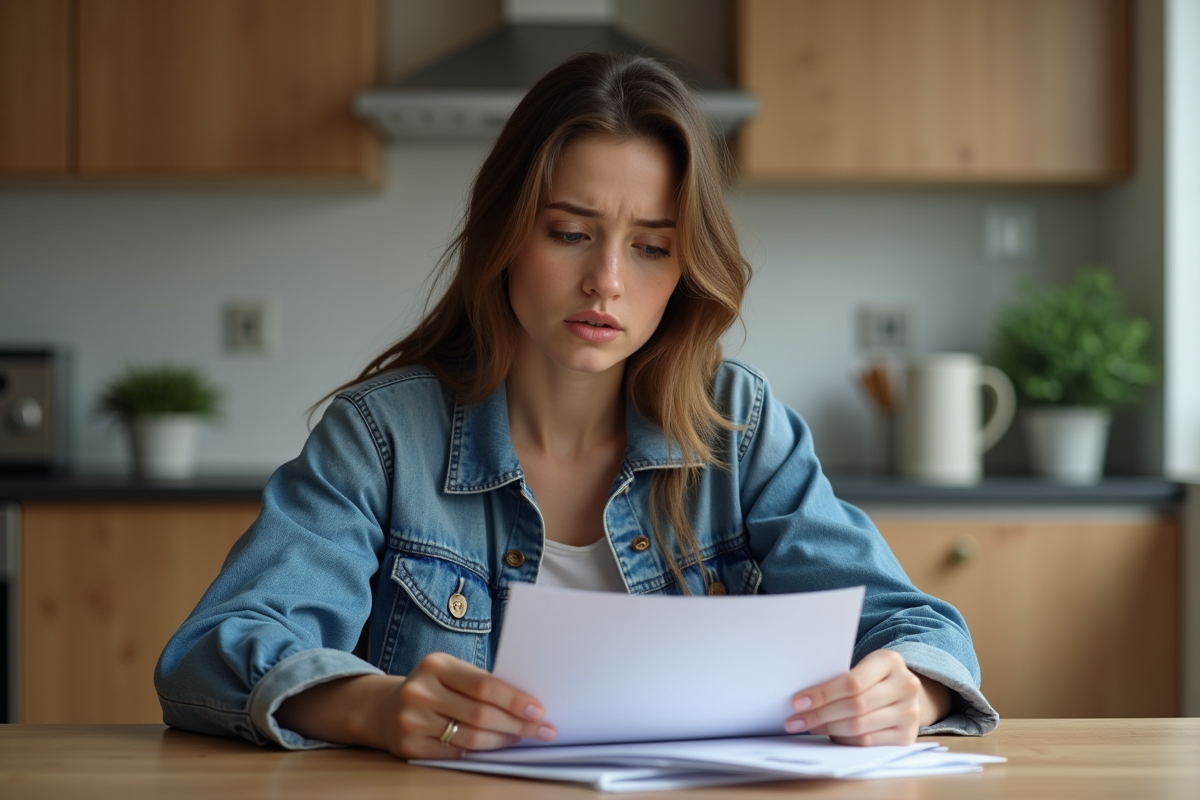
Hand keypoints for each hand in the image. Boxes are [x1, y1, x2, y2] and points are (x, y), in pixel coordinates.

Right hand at [373, 652, 557, 757]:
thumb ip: (479, 683)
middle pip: (480, 714)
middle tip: (542, 730)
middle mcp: (420, 691)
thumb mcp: (450, 672)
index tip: (539, 710)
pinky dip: (480, 752)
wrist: (385, 709)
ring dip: (502, 740)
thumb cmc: (433, 688)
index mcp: (435, 665)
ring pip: (471, 738)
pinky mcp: (410, 747)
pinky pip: (456, 754)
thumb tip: (527, 704)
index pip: (484, 685)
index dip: (514, 700)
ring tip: (520, 737)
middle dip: (517, 724)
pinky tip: (494, 746)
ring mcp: (412, 721)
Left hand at [784, 649, 948, 745]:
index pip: (852, 682)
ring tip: (808, 726)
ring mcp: (910, 713)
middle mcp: (906, 686)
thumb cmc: (873, 676)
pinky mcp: (907, 735)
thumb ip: (841, 676)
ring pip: (859, 727)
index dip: (823, 694)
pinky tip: (830, 734)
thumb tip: (802, 697)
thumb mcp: (863, 665)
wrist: (905, 690)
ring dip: (828, 729)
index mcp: (890, 661)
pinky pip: (867, 742)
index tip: (797, 702)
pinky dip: (844, 739)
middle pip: (855, 706)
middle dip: (820, 715)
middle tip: (795, 721)